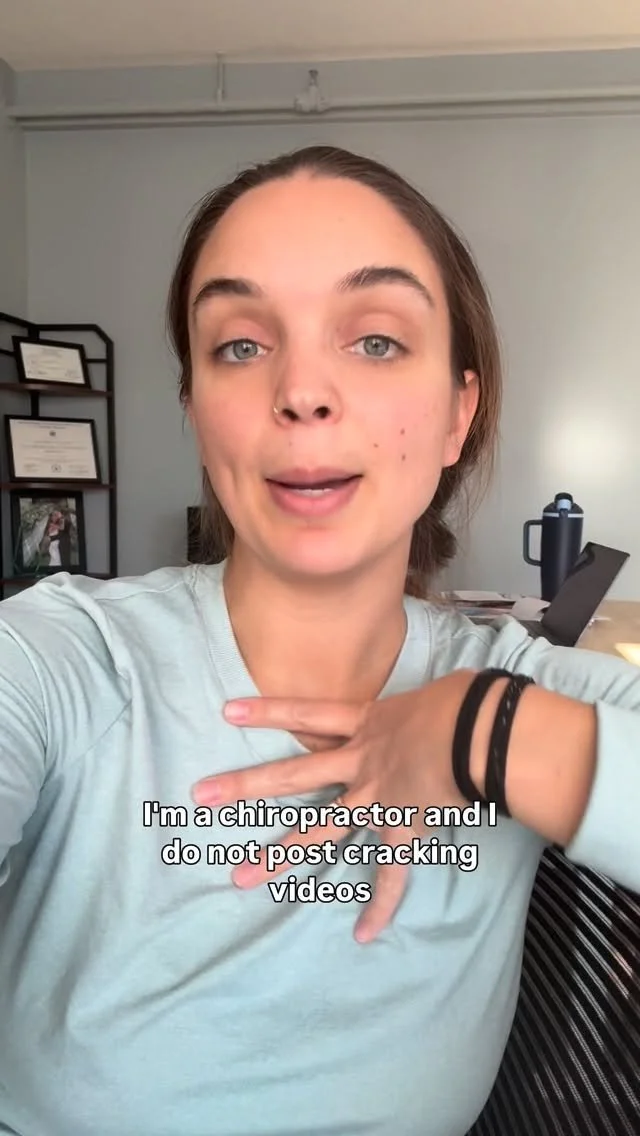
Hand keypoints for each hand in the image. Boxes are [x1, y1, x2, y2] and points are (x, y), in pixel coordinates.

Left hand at [193, 668, 480, 941]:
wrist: (478, 734)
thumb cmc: (465, 701)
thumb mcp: (438, 691)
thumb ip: (428, 702)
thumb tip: (450, 700)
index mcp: (368, 722)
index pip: (307, 714)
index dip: (269, 711)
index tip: (228, 712)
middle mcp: (361, 761)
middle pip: (294, 775)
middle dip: (246, 786)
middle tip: (202, 796)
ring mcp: (376, 799)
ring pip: (320, 830)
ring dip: (279, 854)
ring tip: (240, 875)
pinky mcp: (401, 830)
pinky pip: (390, 875)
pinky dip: (380, 905)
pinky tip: (364, 933)